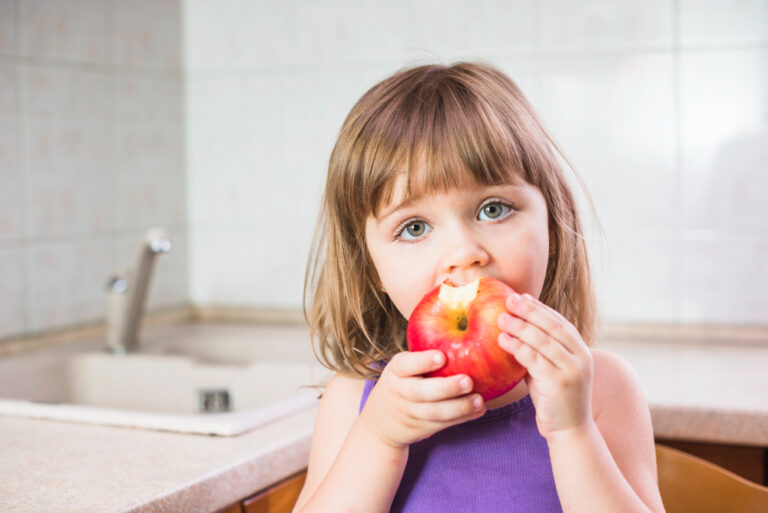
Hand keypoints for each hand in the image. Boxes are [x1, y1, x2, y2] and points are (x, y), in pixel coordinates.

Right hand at [359, 350, 485, 449]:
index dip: (423, 361)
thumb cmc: (403, 381)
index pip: (406, 364)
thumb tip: (461, 323)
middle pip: (420, 392)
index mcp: (396, 371)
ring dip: (459, 407)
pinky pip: (444, 424)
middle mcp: (400, 392)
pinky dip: (463, 417)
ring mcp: (410, 412)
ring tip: (478, 399)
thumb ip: (423, 354)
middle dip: (446, 388)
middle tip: (468, 381)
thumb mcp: (403, 366)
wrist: (381, 421)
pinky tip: (479, 409)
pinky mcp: (422, 428)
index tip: (442, 356)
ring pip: (434, 413)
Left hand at [497, 293, 593, 440]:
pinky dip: (517, 347)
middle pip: (553, 326)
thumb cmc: (554, 398)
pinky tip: (502, 340)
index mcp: (581, 350)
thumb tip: (514, 327)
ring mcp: (572, 370)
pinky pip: (535, 359)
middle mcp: (581, 357)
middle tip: (508, 300)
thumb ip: (540, 350)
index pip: (559, 322)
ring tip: (500, 318)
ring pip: (543, 341)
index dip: (540, 308)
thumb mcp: (550, 369)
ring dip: (520, 327)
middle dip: (530, 311)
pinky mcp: (560, 383)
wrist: (569, 431)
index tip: (521, 296)